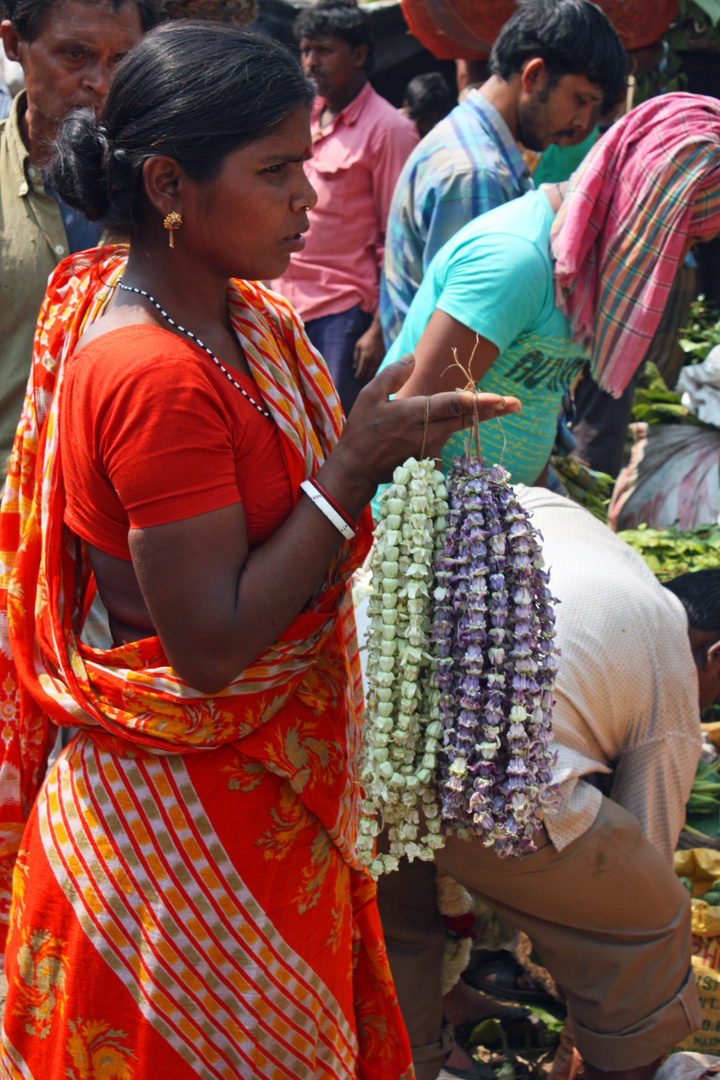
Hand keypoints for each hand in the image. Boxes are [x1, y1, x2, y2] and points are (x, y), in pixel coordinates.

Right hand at [329, 354, 520, 493]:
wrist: (357, 469)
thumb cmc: (362, 431)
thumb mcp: (370, 396)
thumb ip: (393, 374)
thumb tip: (413, 357)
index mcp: (415, 413)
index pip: (453, 406)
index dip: (478, 401)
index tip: (500, 398)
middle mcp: (429, 432)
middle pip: (466, 419)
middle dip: (494, 411)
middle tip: (517, 403)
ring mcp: (431, 448)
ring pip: (459, 428)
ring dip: (481, 417)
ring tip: (505, 406)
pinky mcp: (430, 457)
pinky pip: (448, 438)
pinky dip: (458, 428)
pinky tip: (472, 419)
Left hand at [353, 317, 385, 380]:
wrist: (380, 333)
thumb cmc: (367, 339)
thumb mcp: (358, 346)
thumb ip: (356, 357)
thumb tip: (354, 368)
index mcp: (365, 357)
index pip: (361, 372)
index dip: (358, 376)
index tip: (356, 377)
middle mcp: (373, 361)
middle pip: (368, 376)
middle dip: (364, 378)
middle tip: (361, 378)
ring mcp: (380, 361)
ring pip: (375, 374)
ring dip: (370, 377)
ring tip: (367, 376)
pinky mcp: (385, 360)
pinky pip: (380, 370)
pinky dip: (376, 372)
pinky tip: (373, 371)